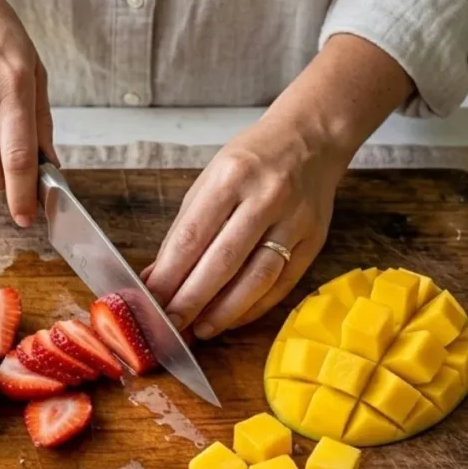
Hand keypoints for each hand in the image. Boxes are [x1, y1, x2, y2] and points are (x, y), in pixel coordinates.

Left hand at [144, 121, 346, 338]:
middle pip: (223, 262)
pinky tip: (233, 318)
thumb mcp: (209, 180)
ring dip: (225, 311)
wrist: (312, 138)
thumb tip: (157, 276)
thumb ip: (185, 230)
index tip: (152, 300)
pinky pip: (282, 284)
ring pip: (257, 279)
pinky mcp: (315, 241)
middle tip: (171, 325)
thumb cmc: (253, 159)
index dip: (170, 275)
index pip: (193, 237)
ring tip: (201, 329)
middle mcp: (267, 197)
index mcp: (232, 176)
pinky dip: (254, 307)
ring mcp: (295, 221)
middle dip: (192, 300)